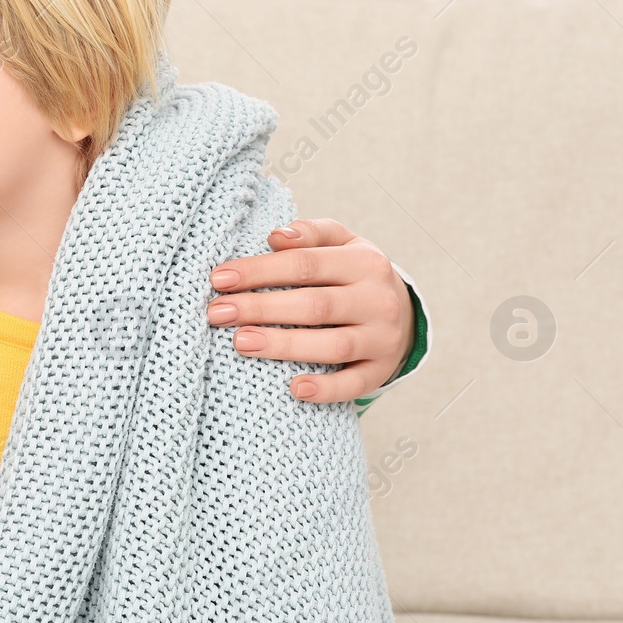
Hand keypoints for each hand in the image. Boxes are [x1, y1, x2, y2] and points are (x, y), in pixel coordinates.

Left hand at [205, 218, 414, 402]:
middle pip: (315, 305)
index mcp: (365, 263)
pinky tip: (295, 388)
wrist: (404, 312)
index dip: (260, 270)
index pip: (305, 264)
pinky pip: (356, 384)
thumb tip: (275, 237)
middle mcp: (378, 300)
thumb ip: (311, 234)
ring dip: (285, 346)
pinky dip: (327, 389)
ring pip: (333, 345)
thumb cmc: (354, 273)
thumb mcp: (342, 243)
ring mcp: (383, 339)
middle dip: (261, 308)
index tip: (219, 279)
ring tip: (241, 343)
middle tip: (217, 313)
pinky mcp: (381, 371)